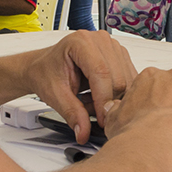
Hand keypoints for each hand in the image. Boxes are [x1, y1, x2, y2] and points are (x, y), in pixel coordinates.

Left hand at [22, 32, 138, 141]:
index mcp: (81, 42)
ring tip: (89, 102)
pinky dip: (115, 94)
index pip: (102, 73)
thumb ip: (72, 113)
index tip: (101, 120)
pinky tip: (97, 96)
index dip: (103, 100)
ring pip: (126, 81)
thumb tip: (84, 132)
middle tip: (89, 113)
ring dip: (111, 99)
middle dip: (106, 102)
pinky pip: (128, 80)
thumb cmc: (46, 73)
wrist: (43, 66)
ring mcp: (112, 46)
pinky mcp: (120, 55)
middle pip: (118, 78)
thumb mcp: (54, 95)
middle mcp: (100, 39)